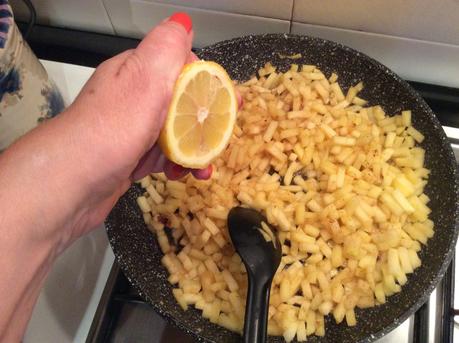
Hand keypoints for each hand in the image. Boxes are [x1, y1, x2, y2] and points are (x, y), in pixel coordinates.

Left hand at [62, 13, 211, 240]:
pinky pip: (161, 158)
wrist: (71, 185)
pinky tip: (181, 177)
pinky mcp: (128, 159)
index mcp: (135, 73)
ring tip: (204, 169)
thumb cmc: (112, 130)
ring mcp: (129, 131)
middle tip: (222, 139)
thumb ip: (167, 47)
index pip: (179, 67)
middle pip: (180, 103)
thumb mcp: (144, 78)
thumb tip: (183, 23)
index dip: (206, 82)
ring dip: (194, 150)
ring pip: (173, 134)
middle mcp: (132, 99)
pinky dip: (175, 166)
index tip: (227, 101)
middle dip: (205, 122)